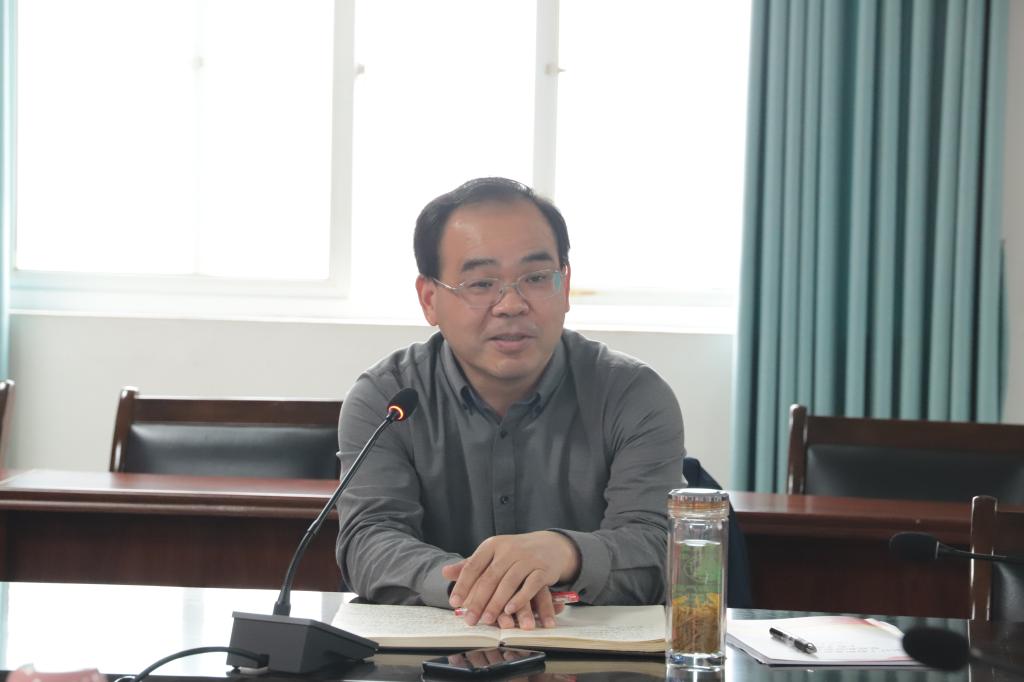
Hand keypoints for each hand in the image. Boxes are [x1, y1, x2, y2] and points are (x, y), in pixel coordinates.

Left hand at [442, 531, 579, 628]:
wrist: (550, 545)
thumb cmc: (515, 554)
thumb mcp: (492, 555)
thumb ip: (470, 565)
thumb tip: (444, 572)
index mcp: (492, 545)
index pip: (473, 566)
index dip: (463, 585)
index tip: (454, 603)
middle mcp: (509, 549)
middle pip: (490, 578)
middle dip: (478, 601)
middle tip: (470, 620)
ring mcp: (527, 558)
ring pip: (509, 583)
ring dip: (497, 604)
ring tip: (487, 620)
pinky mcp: (543, 569)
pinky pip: (530, 586)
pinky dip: (520, 599)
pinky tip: (510, 611)